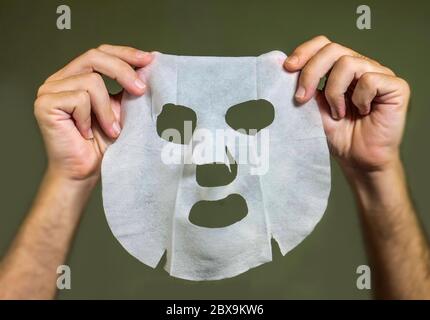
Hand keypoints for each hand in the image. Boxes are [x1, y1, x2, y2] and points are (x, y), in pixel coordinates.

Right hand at [34, 45, 152, 183]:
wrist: (84, 172)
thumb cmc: (101, 144)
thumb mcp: (121, 110)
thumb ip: (128, 88)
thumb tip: (148, 67)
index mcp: (77, 76)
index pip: (101, 52)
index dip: (125, 53)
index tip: (148, 59)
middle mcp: (61, 78)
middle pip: (94, 57)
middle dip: (123, 71)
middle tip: (141, 90)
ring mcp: (50, 89)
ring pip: (91, 82)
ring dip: (107, 110)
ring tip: (110, 130)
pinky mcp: (45, 103)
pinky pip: (79, 98)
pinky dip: (90, 118)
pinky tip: (85, 133)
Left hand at [284, 35, 409, 172]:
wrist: (358, 160)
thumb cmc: (338, 136)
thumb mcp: (312, 109)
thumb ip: (302, 87)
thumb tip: (280, 66)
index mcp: (340, 69)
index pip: (323, 45)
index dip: (304, 52)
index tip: (287, 68)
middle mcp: (360, 66)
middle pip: (332, 49)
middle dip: (311, 72)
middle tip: (301, 98)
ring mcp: (379, 74)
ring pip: (348, 63)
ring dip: (334, 92)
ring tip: (337, 114)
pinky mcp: (396, 86)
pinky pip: (370, 80)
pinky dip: (359, 99)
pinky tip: (362, 112)